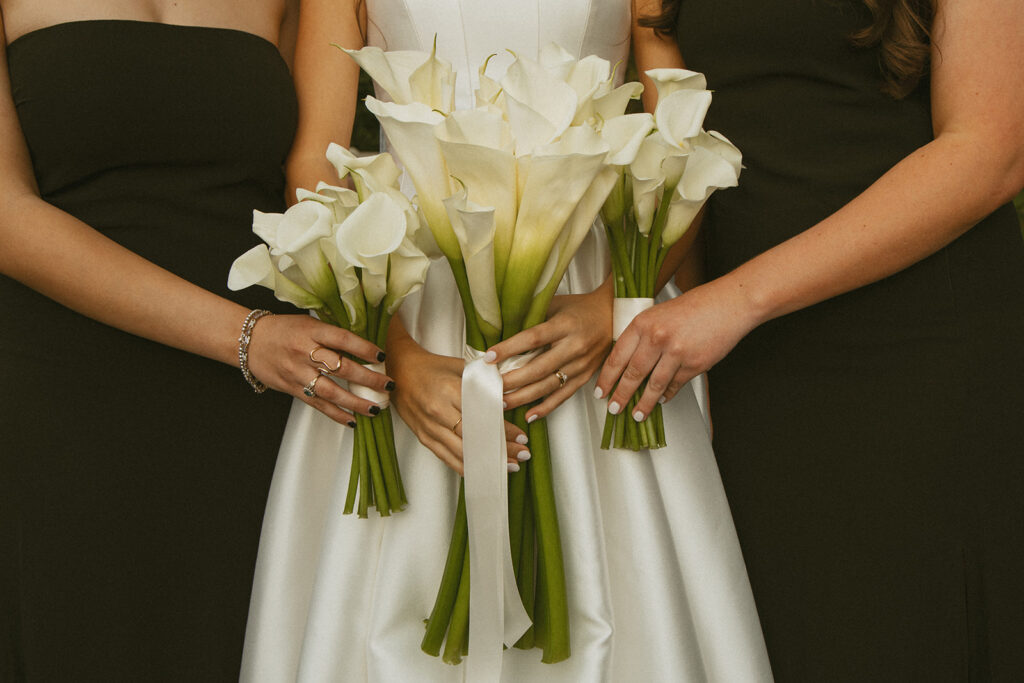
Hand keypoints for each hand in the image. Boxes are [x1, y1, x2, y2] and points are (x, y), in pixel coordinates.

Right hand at [246, 313, 391, 426]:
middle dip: (368, 378)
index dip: (363, 348)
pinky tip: (353, 420)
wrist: (249, 341)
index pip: (342, 339)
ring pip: (330, 391)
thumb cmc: (284, 329)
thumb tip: (365, 343)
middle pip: (340, 367)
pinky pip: (317, 404)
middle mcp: (304, 352)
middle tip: (388, 385)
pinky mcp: (292, 389)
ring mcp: (298, 373)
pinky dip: (336, 414)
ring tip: (375, 409)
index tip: (382, 356)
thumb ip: (333, 333)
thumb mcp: (309, 323)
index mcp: (311, 331)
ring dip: (355, 402)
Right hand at [386, 325, 529, 474]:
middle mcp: (439, 411)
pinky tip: (482, 471)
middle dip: (501, 449)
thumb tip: (510, 392)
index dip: (505, 429)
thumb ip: (484, 380)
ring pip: (463, 452)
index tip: (522, 436)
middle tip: (523, 455)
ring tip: (509, 467)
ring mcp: (430, 427)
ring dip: (487, 462)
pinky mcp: (423, 437)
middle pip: (476, 437)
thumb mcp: (459, 365)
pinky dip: (466, 467)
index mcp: (450, 390)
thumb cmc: (431, 366)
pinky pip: (447, 457)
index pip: (484, 415)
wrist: (398, 371)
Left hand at [488, 279, 612, 421]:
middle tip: (490, 387)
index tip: (488, 357)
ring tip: (502, 402)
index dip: (509, 348)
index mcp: (565, 325)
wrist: (613, 316)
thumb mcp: (556, 304)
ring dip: (524, 397)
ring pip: (549, 386)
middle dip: (512, 380)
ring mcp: (581, 365)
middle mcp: (575, 346)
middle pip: (539, 368)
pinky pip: (563, 396)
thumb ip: (533, 316)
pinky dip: (546, 408)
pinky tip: (529, 415)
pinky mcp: (586, 377)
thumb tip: (501, 329)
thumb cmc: (580, 308)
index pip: (533, 338)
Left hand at [595, 278, 759, 421]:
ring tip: (636, 415)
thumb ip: (642, 336)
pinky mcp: (694, 364)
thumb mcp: (659, 314)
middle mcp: (657, 338)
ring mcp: (676, 352)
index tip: (600, 391)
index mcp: (643, 323)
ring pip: (654, 386)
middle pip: (632, 374)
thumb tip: (626, 362)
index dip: (606, 378)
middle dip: (620, 396)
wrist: (728, 304)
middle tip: (613, 408)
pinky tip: (661, 400)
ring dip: (643, 404)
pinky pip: (675, 385)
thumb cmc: (695, 306)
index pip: (617, 356)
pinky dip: (666, 395)